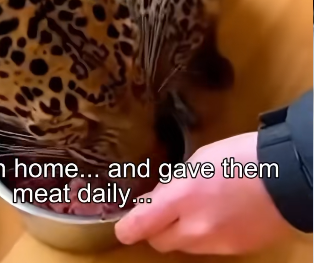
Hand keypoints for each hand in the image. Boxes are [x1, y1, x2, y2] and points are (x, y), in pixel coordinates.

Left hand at [115, 132, 293, 254]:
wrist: (285, 178)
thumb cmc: (239, 157)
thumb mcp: (198, 160)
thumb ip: (174, 184)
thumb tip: (158, 200)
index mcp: (183, 197)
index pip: (142, 224)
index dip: (128, 228)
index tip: (123, 227)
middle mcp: (195, 227)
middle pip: (160, 241)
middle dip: (155, 228)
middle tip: (162, 209)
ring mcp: (216, 243)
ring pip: (183, 246)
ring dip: (179, 232)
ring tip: (194, 207)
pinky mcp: (234, 251)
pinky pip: (206, 248)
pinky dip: (202, 236)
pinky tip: (216, 215)